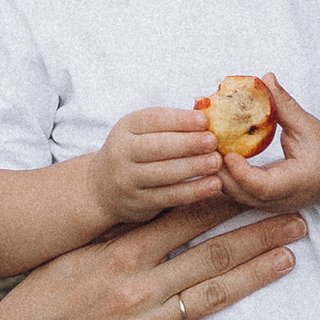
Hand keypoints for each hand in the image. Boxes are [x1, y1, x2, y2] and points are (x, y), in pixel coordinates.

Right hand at [0, 196, 301, 319]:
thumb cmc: (52, 286)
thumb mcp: (86, 247)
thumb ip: (127, 229)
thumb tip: (170, 200)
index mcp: (123, 253)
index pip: (186, 219)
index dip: (227, 201)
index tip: (257, 184)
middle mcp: (139, 287)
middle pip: (213, 255)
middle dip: (259, 234)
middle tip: (296, 218)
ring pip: (212, 296)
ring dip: (256, 276)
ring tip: (290, 257)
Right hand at [91, 105, 227, 222]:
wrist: (103, 188)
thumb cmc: (136, 152)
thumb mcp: (141, 132)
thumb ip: (169, 125)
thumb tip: (210, 117)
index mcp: (126, 128)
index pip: (153, 119)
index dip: (180, 120)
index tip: (205, 120)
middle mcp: (122, 152)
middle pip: (157, 147)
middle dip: (188, 143)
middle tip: (214, 141)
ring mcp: (128, 179)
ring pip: (164, 173)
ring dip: (194, 167)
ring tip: (216, 162)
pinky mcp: (138, 202)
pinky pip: (169, 197)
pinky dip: (194, 191)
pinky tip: (214, 185)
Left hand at [217, 73, 319, 213]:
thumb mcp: (309, 127)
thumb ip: (285, 105)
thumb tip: (265, 78)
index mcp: (296, 184)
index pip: (262, 187)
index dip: (241, 173)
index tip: (228, 153)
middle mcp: (279, 201)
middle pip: (240, 195)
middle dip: (218, 172)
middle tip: (203, 145)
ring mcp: (269, 205)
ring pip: (234, 196)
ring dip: (217, 173)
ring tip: (203, 147)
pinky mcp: (261, 201)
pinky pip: (236, 191)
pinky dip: (223, 175)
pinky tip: (212, 153)